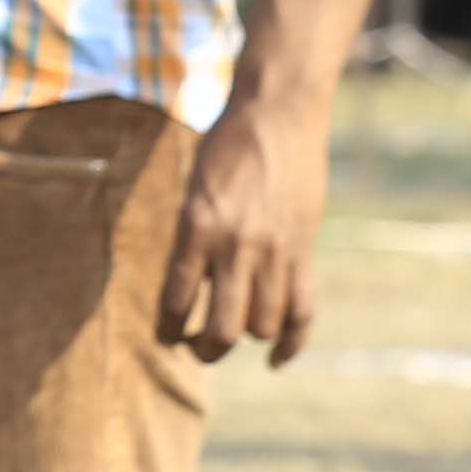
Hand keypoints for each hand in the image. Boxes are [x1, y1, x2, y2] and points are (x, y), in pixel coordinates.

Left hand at [156, 93, 324, 363]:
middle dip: (205, 349)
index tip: (166, 336)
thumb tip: (189, 285)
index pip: (175, 300)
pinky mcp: (304, 250)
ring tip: (231, 335)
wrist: (278, 112)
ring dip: (245, 337)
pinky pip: (302, 311)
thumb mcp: (195, 186)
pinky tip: (275, 359)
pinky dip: (291, 342)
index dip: (168, 329)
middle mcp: (235, 245)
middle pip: (222, 328)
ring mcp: (274, 251)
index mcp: (196, 227)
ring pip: (262, 325)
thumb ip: (192, 234)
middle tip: (197, 347)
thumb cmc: (226, 144)